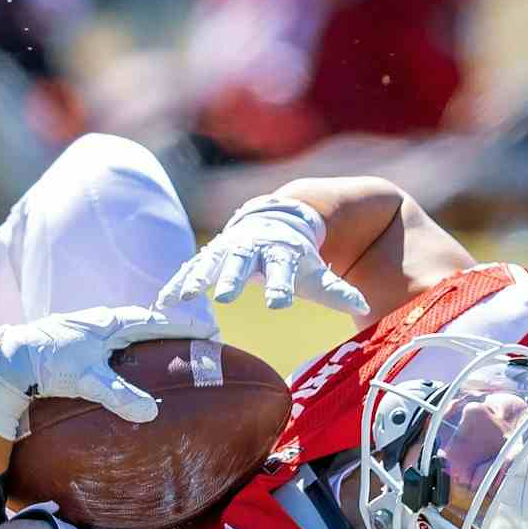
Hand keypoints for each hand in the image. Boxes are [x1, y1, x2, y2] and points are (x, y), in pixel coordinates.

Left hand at [0, 303, 220, 438]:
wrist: (9, 358)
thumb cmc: (47, 362)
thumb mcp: (85, 379)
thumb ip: (118, 395)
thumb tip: (151, 413)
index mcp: (112, 322)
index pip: (160, 320)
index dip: (188, 325)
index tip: (214, 332)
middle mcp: (106, 321)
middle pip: (151, 321)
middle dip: (178, 329)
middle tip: (204, 340)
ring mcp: (94, 330)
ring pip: (134, 331)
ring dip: (157, 337)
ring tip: (179, 350)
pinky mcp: (84, 343)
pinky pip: (119, 343)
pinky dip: (136, 349)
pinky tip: (138, 365)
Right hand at [158, 195, 369, 316]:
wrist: (273, 221)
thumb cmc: (295, 256)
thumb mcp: (314, 271)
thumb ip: (336, 290)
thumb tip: (364, 306)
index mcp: (280, 253)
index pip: (283, 270)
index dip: (281, 286)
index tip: (280, 303)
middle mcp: (251, 249)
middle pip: (241, 264)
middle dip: (232, 278)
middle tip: (225, 297)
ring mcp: (227, 251)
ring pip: (211, 264)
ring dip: (197, 279)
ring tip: (185, 297)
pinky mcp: (209, 257)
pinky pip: (191, 270)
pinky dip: (178, 284)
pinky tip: (163, 302)